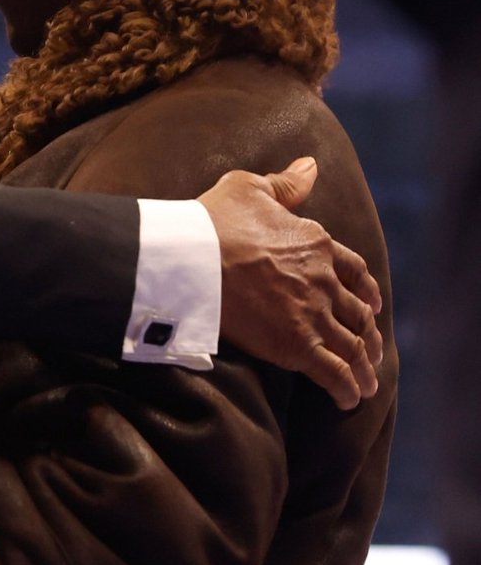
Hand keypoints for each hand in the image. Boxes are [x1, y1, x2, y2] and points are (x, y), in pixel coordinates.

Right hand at [198, 157, 382, 409]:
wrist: (194, 257)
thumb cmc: (215, 220)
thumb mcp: (251, 187)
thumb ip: (286, 183)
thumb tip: (312, 165)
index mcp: (316, 244)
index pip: (354, 270)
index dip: (365, 289)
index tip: (370, 302)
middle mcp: (324, 281)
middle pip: (357, 313)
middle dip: (367, 332)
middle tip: (369, 347)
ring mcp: (313, 315)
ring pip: (353, 346)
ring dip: (365, 366)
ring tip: (367, 384)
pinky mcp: (297, 345)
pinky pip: (334, 373)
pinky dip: (348, 389)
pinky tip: (350, 399)